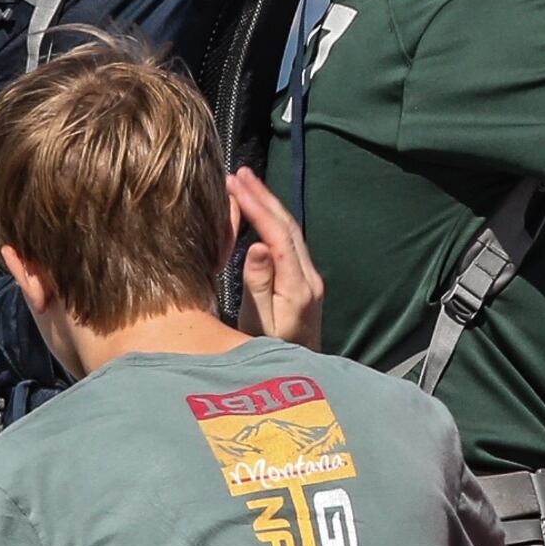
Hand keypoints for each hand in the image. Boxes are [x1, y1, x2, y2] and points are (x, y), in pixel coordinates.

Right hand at [229, 167, 323, 349]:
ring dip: (269, 204)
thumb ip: (258, 286)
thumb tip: (257, 246)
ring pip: (291, 230)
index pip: (278, 235)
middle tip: (240, 173)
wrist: (298, 373)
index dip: (257, 207)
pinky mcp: (305, 280)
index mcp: (298, 286)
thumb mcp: (257, 325)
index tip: (234, 185)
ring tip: (247, 182)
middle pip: (288, 226)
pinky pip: (289, 240)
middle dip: (263, 196)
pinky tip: (259, 210)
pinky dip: (272, 219)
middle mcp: (309, 277)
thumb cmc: (269, 355)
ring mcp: (310, 277)